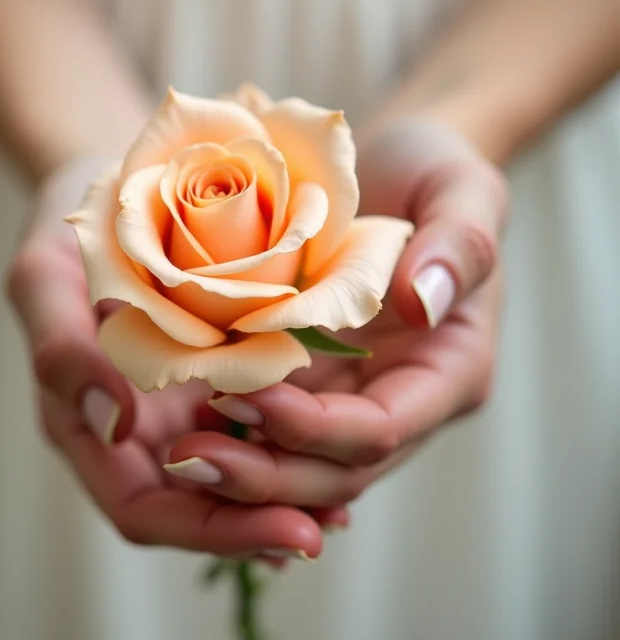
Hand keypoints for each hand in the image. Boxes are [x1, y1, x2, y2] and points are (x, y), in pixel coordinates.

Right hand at [6, 158, 345, 557]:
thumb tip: (109, 423)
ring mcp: (177, 406)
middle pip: (197, 506)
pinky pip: (253, 425)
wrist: (104, 188)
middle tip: (328, 526)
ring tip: (341, 503)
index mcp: (86, 423)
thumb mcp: (48, 275)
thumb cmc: (68, 227)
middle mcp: (137, 429)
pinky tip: (335, 444)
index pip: (144, 507)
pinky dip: (288, 445)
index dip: (211, 530)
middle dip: (258, 525)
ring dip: (283, 498)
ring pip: (231, 476)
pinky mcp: (213, 375)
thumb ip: (61, 347)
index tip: (285, 532)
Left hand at [162, 121, 507, 508]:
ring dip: (241, 469)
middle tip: (188, 457)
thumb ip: (460, 243)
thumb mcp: (462, 186)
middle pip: (336, 469)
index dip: (314, 430)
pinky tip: (181, 425)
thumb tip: (424, 301)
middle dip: (266, 475)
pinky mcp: (312, 377)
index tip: (243, 398)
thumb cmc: (433, 168)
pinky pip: (273, 425)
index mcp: (450, 369)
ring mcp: (352, 392)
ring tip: (176, 454)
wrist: (392, 164)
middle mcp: (400, 396)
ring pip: (301, 464)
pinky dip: (233, 435)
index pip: (383, 429)